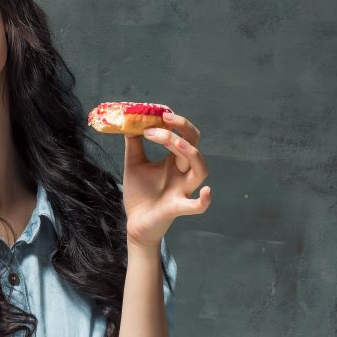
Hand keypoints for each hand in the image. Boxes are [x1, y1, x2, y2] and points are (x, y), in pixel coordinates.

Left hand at [122, 111, 210, 248]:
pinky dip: (204, 201)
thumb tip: (130, 120)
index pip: (184, 136)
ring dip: (189, 152)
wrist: (135, 222)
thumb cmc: (139, 193)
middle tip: (164, 118)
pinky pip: (196, 206)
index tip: (158, 113)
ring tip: (171, 141)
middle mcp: (182, 173)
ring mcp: (182, 190)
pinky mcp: (177, 208)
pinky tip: (206, 191)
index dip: (175, 123)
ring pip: (200, 170)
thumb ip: (134, 143)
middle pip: (194, 147)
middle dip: (182, 130)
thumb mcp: (134, 163)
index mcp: (173, 162)